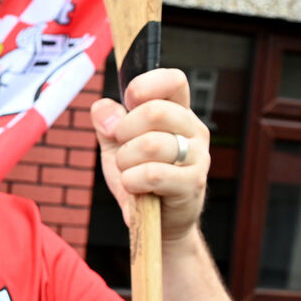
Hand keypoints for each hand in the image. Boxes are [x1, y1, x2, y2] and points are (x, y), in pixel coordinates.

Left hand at [90, 68, 209, 243]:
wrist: (157, 221)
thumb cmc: (138, 175)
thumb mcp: (116, 144)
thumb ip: (107, 122)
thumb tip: (103, 108)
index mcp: (177, 112)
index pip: (174, 80)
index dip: (143, 86)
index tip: (127, 103)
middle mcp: (193, 130)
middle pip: (155, 111)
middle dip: (124, 130)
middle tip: (121, 145)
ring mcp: (198, 157)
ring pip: (151, 144)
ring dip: (125, 160)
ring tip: (128, 170)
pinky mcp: (193, 184)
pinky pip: (153, 174)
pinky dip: (131, 181)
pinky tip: (134, 186)